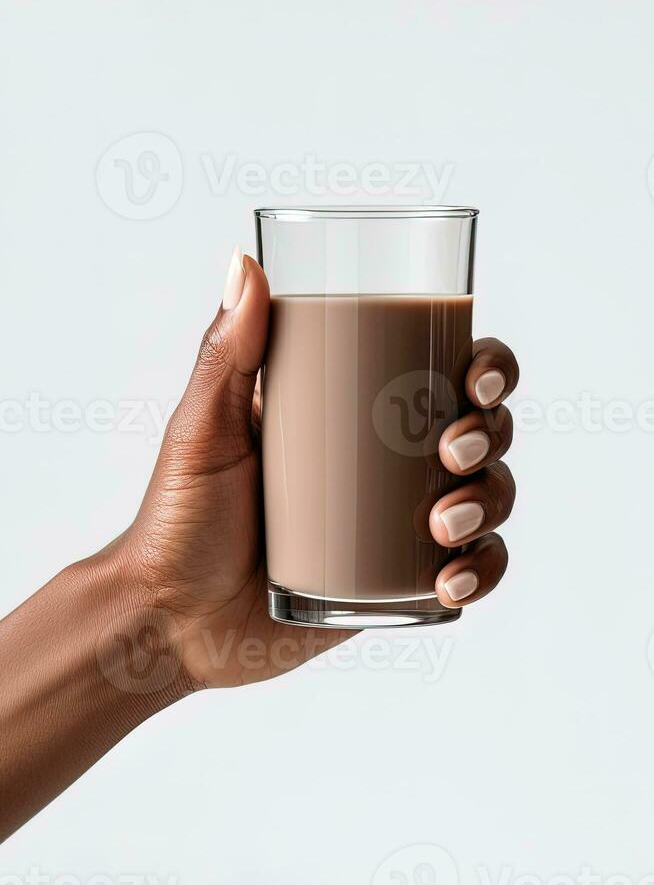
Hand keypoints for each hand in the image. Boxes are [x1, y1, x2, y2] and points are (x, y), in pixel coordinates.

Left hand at [107, 250, 518, 688]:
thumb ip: (225, 352)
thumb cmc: (179, 518)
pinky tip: (448, 582)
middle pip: (483, 430)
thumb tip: (244, 262)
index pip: (443, 370)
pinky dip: (480, 573)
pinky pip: (469, 572)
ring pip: (488, 497)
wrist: (172, 621)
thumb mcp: (203, 430)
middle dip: (492, 433)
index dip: (488, 366)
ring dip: (490, 502)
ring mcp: (398, 525)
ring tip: (444, 524)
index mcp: (355, 413)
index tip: (476, 377)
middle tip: (452, 452)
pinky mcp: (399, 583)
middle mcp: (389, 464)